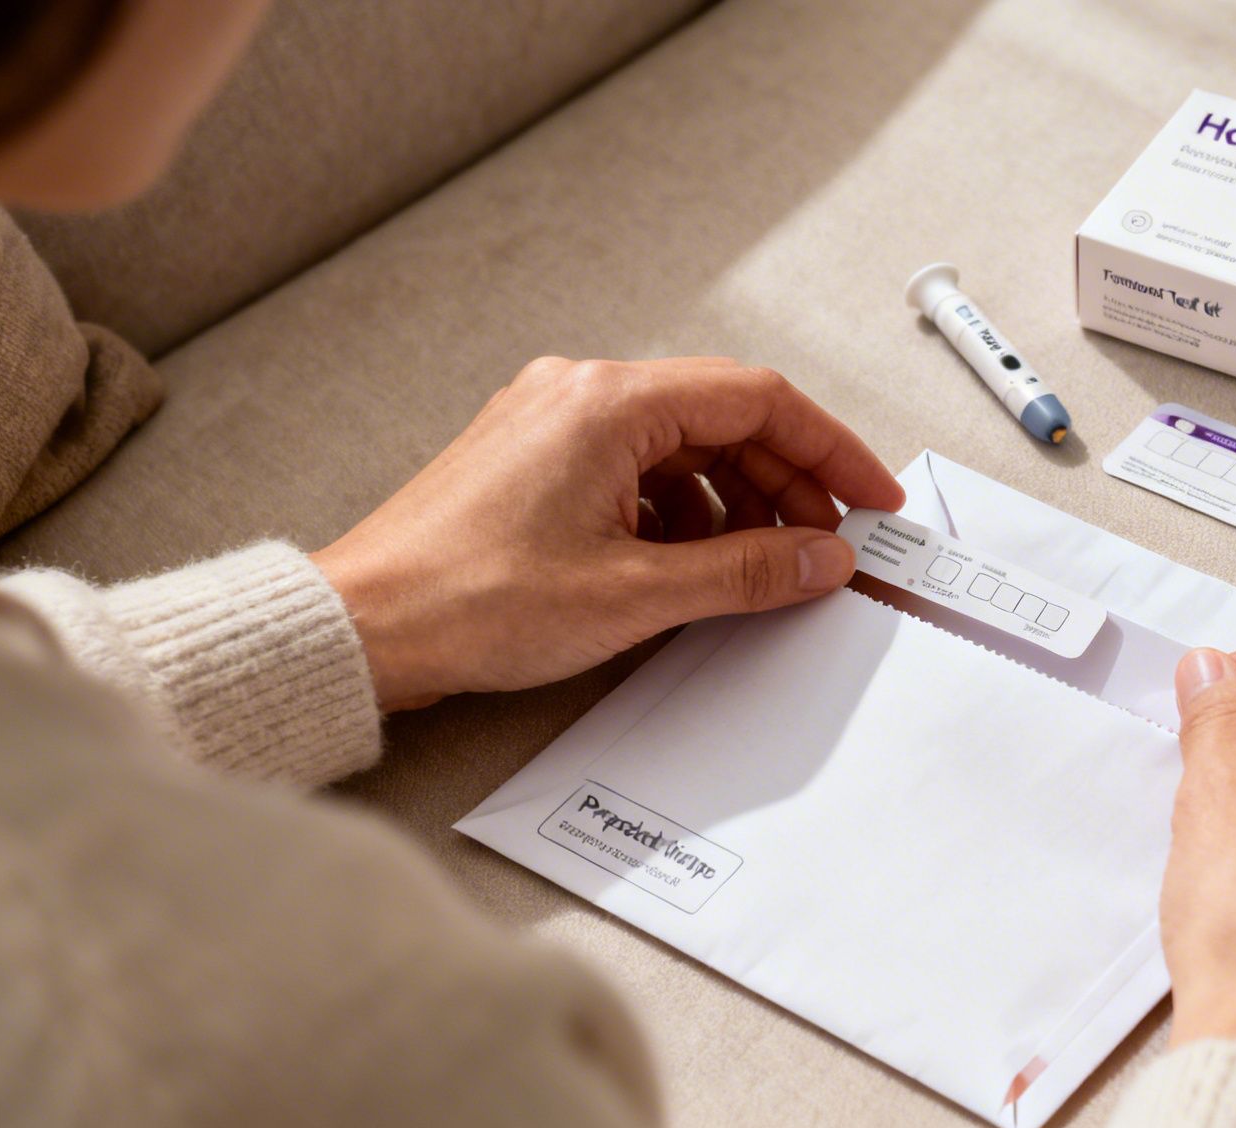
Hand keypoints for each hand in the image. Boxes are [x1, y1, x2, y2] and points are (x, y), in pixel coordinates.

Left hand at [310, 356, 903, 709]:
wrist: (363, 626)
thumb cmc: (468, 600)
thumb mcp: (635, 595)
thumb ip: (747, 572)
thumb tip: (822, 557)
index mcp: (608, 403)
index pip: (759, 401)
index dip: (831, 451)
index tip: (873, 497)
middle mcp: (579, 393)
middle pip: (724, 419)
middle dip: (787, 484)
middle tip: (826, 546)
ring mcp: (553, 423)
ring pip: (682, 447)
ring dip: (735, 503)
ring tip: (763, 567)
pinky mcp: (534, 461)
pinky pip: (637, 470)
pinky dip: (682, 512)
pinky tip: (694, 565)